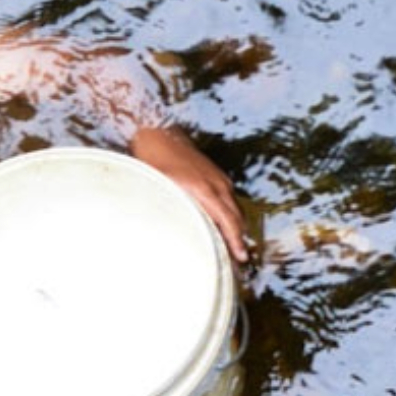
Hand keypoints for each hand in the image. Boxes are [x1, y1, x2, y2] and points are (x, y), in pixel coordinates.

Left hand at [130, 127, 248, 262]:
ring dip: (237, 228)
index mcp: (204, 190)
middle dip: (240, 239)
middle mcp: (216, 184)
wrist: (159, 135)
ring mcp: (219, 179)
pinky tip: (225, 225)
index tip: (240, 257)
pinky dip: (231, 215)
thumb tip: (178, 232)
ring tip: (234, 247)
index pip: (227, 221)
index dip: (235, 241)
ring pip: (236, 209)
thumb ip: (174, 209)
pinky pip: (231, 200)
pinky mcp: (218, 177)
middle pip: (236, 218)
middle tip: (238, 260)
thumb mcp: (162, 189)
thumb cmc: (156, 161)